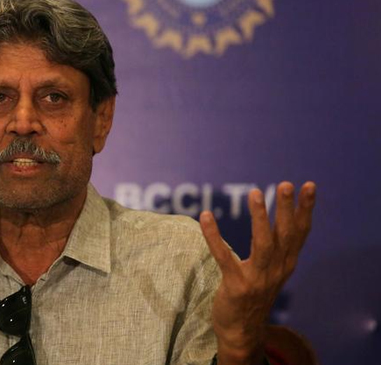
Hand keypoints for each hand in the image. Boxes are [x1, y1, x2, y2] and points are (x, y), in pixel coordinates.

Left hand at [199, 181, 315, 364]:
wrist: (242, 331)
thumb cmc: (255, 293)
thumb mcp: (273, 270)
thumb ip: (277, 247)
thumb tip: (282, 216)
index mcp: (286, 263)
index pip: (300, 232)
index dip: (305, 209)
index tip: (309, 186)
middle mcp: (276, 269)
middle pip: (285, 234)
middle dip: (286, 208)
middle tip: (286, 184)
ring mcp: (257, 278)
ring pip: (262, 244)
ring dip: (260, 218)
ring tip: (255, 194)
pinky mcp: (235, 285)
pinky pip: (223, 256)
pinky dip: (213, 236)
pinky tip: (206, 217)